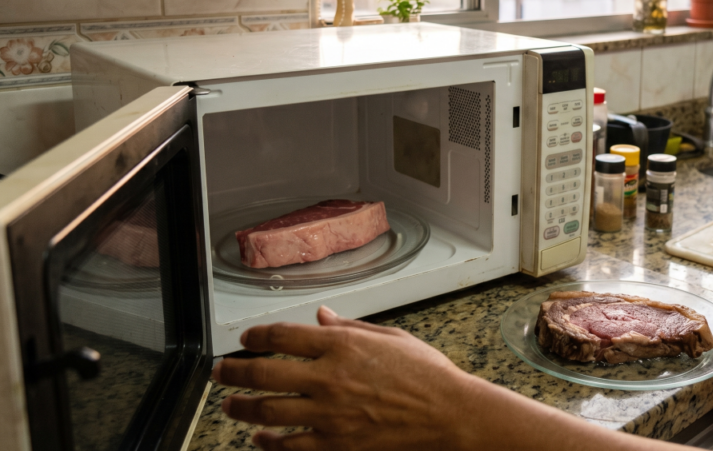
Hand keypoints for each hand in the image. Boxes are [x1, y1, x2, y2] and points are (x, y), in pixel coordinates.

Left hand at [213, 306, 477, 450]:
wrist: (449, 414)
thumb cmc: (427, 375)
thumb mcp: (391, 337)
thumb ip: (350, 327)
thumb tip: (321, 316)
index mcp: (343, 345)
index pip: (283, 336)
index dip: (256, 336)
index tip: (246, 339)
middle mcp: (330, 377)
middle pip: (264, 372)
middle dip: (234, 371)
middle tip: (221, 372)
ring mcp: (330, 414)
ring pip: (268, 411)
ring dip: (241, 408)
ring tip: (230, 406)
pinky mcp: (336, 445)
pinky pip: (289, 446)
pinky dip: (268, 444)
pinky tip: (260, 439)